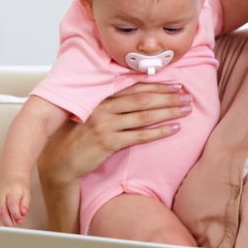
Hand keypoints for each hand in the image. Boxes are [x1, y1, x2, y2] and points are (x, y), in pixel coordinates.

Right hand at [0, 176, 30, 226]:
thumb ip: (25, 205)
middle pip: (1, 211)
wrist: (12, 179)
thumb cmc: (19, 189)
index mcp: (11, 193)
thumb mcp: (26, 195)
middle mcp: (0, 195)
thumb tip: (22, 214)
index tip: (19, 220)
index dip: (15, 215)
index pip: (12, 205)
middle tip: (12, 226)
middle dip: (7, 221)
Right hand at [38, 82, 188, 231]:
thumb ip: (110, 106)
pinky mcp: (108, 143)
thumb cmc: (75, 139)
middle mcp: (103, 109)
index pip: (134, 87)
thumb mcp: (91, 116)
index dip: (157, 85)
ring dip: (168, 112)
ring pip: (144, 115)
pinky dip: (159, 132)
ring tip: (186, 110)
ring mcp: (105, 125)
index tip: (176, 85)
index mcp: (100, 99)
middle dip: (168, 97)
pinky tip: (174, 129)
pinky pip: (139, 136)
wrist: (59, 162)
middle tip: (187, 96)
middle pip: (143, 99)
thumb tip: (136, 100)